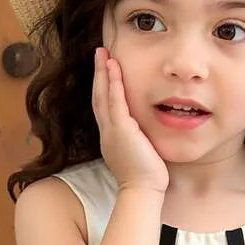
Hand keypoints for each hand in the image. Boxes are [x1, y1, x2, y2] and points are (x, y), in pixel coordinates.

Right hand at [91, 47, 168, 194]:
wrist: (143, 191)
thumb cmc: (146, 178)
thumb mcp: (139, 153)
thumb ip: (139, 139)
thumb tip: (146, 133)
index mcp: (111, 137)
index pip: (104, 106)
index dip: (103, 87)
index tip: (104, 70)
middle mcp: (107, 131)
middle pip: (98, 97)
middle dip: (98, 74)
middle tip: (99, 53)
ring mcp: (112, 130)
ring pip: (103, 96)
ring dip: (103, 73)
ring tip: (103, 53)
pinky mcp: (121, 130)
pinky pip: (115, 102)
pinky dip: (113, 84)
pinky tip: (113, 68)